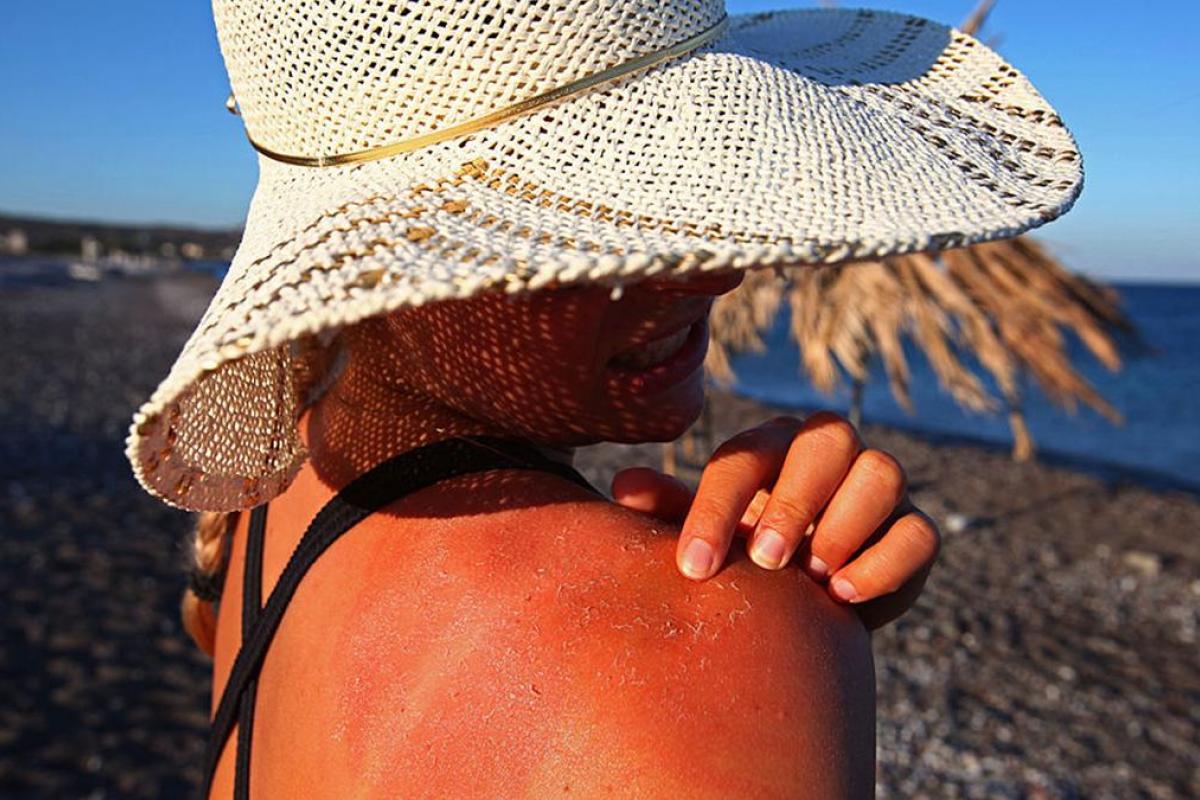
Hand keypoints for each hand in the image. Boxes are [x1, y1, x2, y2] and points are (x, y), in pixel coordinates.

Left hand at [611, 412, 939, 628]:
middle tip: (765, 562)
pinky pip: (920, 533)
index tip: (692, 569)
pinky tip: (842, 597)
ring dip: (845, 525)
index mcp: (771, 446)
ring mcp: (876, 487)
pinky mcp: (912, 531)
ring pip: (883, 472)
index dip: (718, 507)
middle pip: (830, 437)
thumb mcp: (705, 536)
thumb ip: (670, 512)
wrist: (800, 603)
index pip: (746, 455)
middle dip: (795, 501)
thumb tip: (624, 487)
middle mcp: (829, 452)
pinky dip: (884, 564)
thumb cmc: (739, 555)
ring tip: (811, 578)